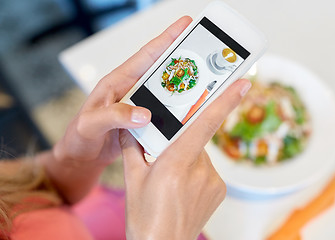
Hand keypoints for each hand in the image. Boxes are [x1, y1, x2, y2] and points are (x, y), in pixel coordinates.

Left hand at [43, 16, 193, 202]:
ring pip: (165, 88)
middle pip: (160, 68)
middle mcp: (130, 89)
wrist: (81, 154)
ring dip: (182, 83)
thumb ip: (115, 116)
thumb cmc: (79, 135)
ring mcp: (138, 103)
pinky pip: (164, 108)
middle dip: (182, 56)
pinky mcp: (143, 118)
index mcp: (117, 82)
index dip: (166, 39)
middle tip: (204, 49)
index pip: (146, 56)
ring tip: (204, 77)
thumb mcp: (91, 124)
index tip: (185, 25)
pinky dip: (177, 106)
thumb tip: (145, 114)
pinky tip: (190, 108)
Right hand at [121, 77, 250, 239]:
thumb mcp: (133, 179)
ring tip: (171, 180)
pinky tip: (183, 187)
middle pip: (195, 138)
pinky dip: (196, 171)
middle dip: (180, 141)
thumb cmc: (146, 218)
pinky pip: (207, 169)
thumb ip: (132, 148)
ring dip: (187, 158)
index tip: (241, 84)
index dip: (224, 101)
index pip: (205, 123)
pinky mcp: (219, 190)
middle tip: (165, 159)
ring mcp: (213, 181)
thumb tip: (128, 127)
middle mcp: (200, 171)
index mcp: (176, 163)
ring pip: (200, 154)